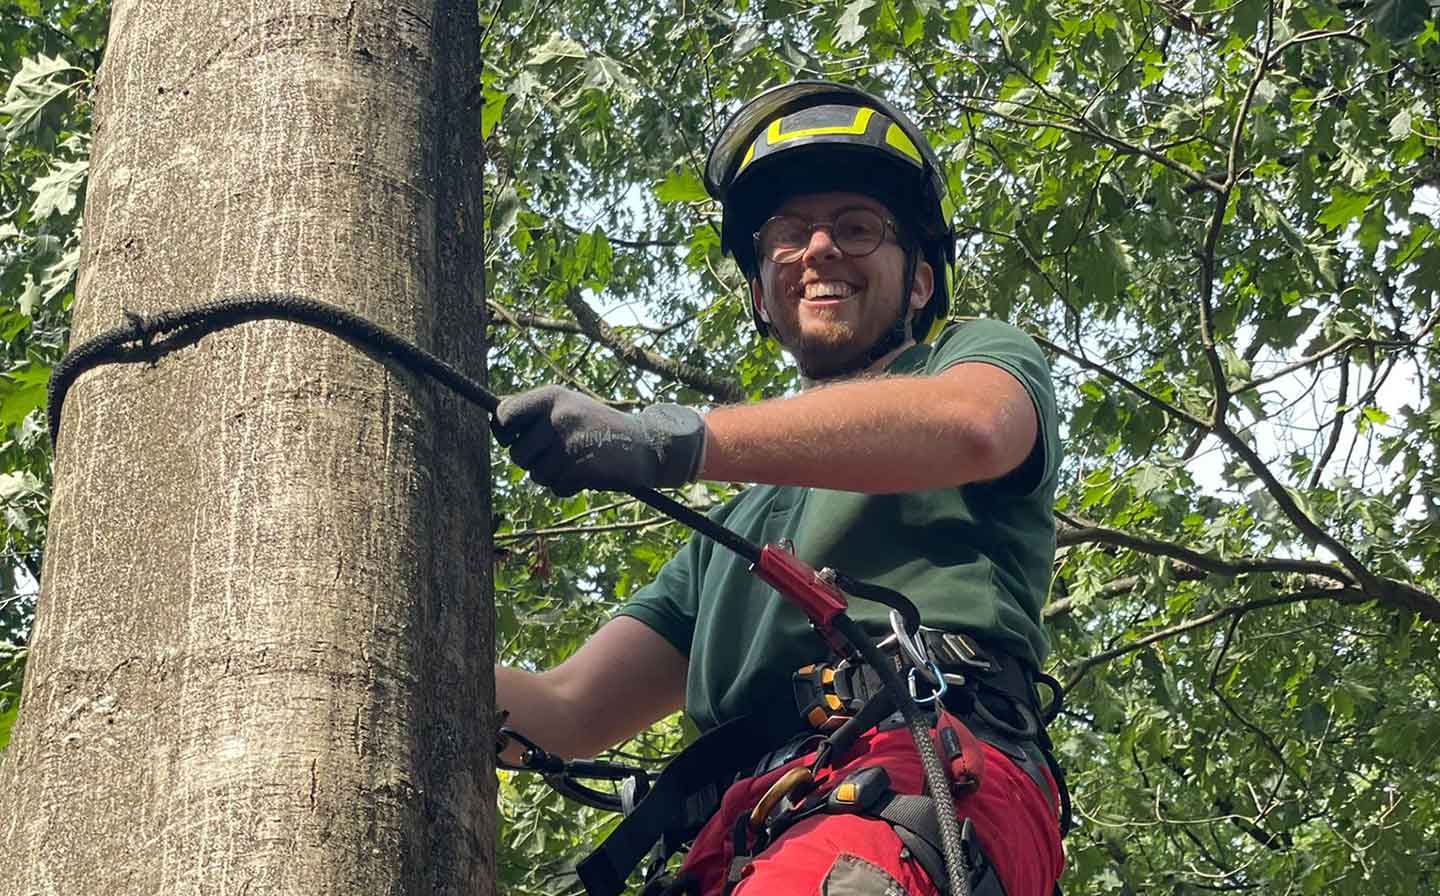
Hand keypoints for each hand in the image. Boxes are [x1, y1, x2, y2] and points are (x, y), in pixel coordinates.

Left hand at [493, 385, 706, 495]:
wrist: (645, 444)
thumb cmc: (599, 426)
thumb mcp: (568, 407)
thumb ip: (534, 411)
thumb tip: (494, 417)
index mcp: (552, 396)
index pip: (504, 414)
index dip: (503, 431)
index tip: (513, 437)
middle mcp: (558, 416)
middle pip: (517, 453)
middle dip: (532, 461)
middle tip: (556, 454)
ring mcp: (569, 443)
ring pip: (535, 474)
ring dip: (552, 475)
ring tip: (575, 461)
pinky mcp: (579, 468)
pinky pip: (555, 488)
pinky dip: (568, 486)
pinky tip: (586, 472)